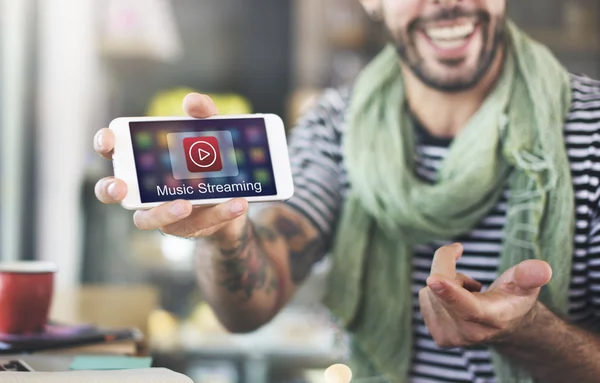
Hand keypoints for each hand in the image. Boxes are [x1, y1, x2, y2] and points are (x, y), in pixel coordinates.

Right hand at [93, 93, 247, 243]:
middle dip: (110, 189)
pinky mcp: (187, 227)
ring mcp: (161, 211)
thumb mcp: (212, 132)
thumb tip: (192, 101)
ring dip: (162, 212)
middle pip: (112, 191)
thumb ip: (204, 115)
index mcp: (143, 160)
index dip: (105, 144)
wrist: (237, 194)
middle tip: (120, 187)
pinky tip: (238, 203)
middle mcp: (143, 188)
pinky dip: (221, 212)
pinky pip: (200, 223)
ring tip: (187, 204)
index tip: (109, 140)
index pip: (113, 151)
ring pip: (146, 220)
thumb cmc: (211, 159)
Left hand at [419, 243, 552, 347]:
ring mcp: (450, 338)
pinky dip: (437, 292)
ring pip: (430, 290)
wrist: (506, 326)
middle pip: (441, 286)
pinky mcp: (437, 336)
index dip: (449, 291)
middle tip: (473, 280)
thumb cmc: (514, 298)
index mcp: (492, 318)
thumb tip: (542, 269)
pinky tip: (456, 301)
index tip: (433, 279)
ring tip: (469, 294)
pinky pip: (425, 297)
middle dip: (449, 268)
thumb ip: (530, 275)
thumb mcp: (526, 284)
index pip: (467, 306)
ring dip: (445, 282)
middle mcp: (469, 333)